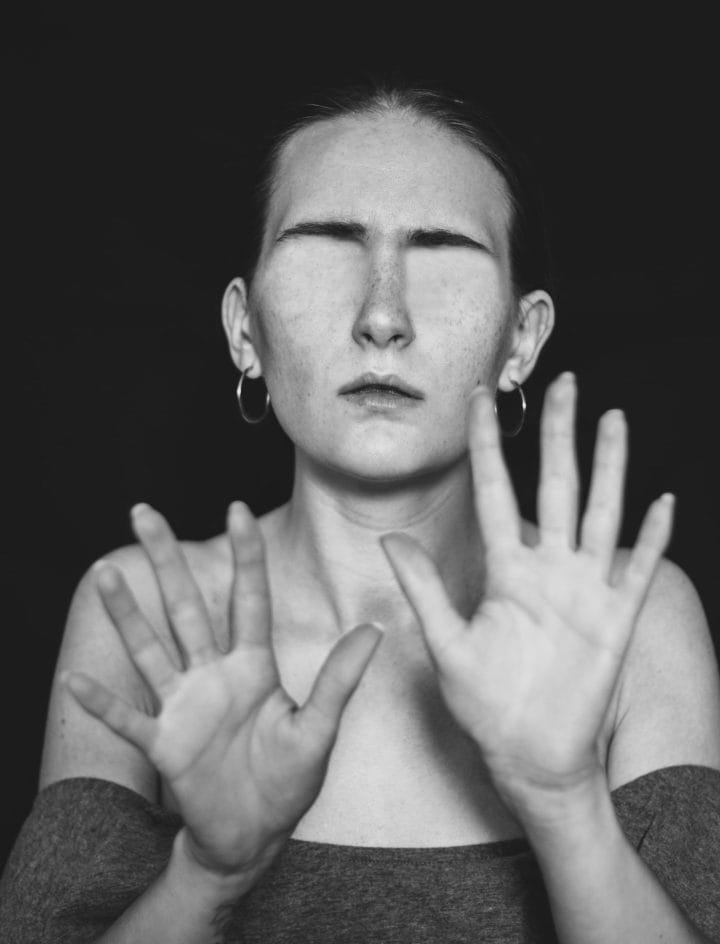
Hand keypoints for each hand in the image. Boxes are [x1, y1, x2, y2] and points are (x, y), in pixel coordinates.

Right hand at [62, 502, 381, 876]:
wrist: (253, 835)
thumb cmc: (288, 780)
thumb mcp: (318, 731)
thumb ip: (339, 681)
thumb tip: (374, 630)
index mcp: (253, 666)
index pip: (248, 599)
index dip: (244, 555)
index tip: (235, 509)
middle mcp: (214, 675)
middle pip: (186, 607)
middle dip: (166, 560)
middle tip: (144, 511)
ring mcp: (184, 706)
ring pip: (151, 649)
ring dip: (128, 614)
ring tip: (105, 572)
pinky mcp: (164, 745)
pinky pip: (128, 719)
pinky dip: (102, 701)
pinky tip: (74, 680)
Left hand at [380, 372, 673, 815]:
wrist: (529, 757)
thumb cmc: (485, 705)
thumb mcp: (447, 644)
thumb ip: (424, 588)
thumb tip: (390, 538)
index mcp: (505, 568)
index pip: (495, 490)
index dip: (486, 444)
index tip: (477, 398)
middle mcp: (547, 568)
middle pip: (555, 484)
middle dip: (558, 434)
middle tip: (564, 382)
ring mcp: (584, 590)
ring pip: (600, 512)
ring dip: (608, 466)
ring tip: (612, 419)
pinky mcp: (614, 620)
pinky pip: (636, 570)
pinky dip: (650, 538)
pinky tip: (662, 501)